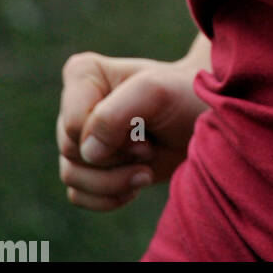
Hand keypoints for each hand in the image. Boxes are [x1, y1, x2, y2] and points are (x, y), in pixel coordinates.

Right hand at [56, 51, 209, 210]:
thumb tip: (87, 153)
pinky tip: (135, 185)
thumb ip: (115, 113)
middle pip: (72, 151)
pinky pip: (78, 196)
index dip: (109, 134)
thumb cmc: (182, 97)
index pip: (73, 123)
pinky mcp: (87, 167)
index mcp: (84, 74)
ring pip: (72, 176)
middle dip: (116, 158)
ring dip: (114, 182)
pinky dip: (108, 198)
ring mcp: (79, 137)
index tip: (144, 122)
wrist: (200, 122)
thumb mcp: (155, 92)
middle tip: (149, 147)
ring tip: (146, 170)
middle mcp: (75, 104)